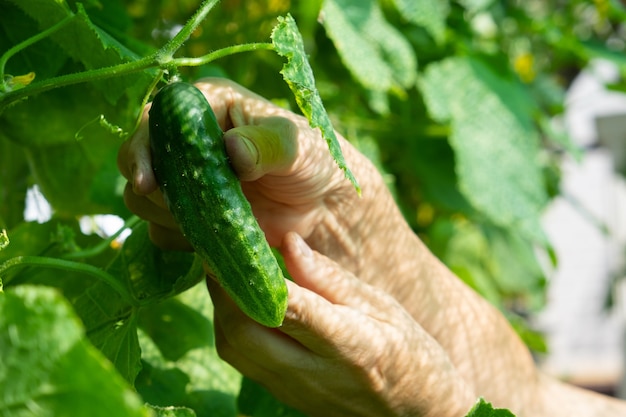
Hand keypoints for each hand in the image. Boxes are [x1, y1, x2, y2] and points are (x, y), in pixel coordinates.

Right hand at [117, 77, 419, 284]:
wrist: (320, 204)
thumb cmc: (312, 161)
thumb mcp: (297, 147)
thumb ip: (268, 145)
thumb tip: (232, 150)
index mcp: (206, 105)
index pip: (154, 120)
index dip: (143, 148)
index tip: (149, 181)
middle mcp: (185, 139)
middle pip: (139, 163)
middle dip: (159, 190)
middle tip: (195, 208)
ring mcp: (183, 178)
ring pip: (144, 200)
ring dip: (170, 216)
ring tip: (215, 221)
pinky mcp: (187, 212)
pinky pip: (162, 230)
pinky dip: (181, 238)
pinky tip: (213, 237)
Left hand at [208, 232, 475, 416]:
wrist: (415, 412)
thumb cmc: (406, 350)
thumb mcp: (382, 306)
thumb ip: (331, 279)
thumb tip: (289, 242)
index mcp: (350, 345)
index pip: (291, 309)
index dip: (255, 276)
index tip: (235, 243)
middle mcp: (314, 373)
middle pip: (245, 332)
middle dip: (223, 289)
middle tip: (223, 251)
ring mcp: (294, 390)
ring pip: (234, 347)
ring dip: (222, 307)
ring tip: (231, 272)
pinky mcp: (282, 395)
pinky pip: (242, 358)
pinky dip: (231, 325)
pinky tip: (242, 303)